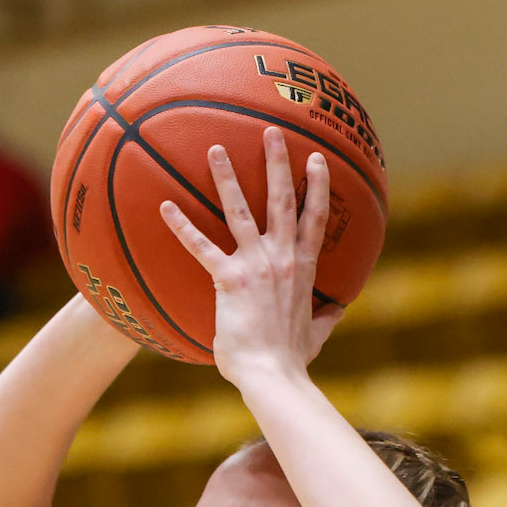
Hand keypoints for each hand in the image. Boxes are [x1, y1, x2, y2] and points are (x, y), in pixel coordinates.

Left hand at [160, 126, 341, 387]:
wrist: (273, 375)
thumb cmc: (291, 359)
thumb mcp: (316, 334)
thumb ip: (327, 317)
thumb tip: (341, 310)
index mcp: (302, 269)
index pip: (315, 219)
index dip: (318, 186)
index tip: (317, 158)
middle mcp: (282, 259)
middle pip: (283, 200)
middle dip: (277, 163)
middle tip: (271, 131)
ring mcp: (256, 266)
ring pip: (241, 211)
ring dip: (227, 177)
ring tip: (215, 148)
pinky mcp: (229, 279)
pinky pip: (201, 246)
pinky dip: (181, 226)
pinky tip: (165, 206)